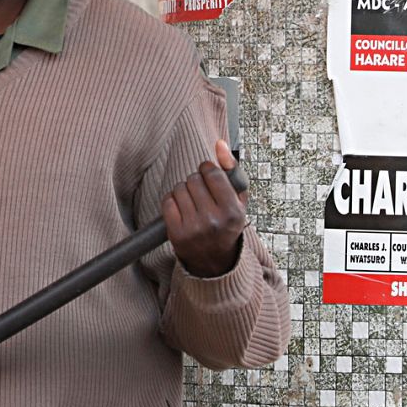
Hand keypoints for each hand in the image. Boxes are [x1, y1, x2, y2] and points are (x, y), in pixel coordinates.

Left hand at [163, 139, 248, 277]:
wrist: (215, 262)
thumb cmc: (227, 225)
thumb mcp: (238, 200)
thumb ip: (231, 170)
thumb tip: (219, 143)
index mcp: (232, 211)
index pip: (212, 173)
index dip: (208, 169)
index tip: (208, 175)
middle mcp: (214, 220)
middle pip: (194, 179)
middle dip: (196, 182)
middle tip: (202, 194)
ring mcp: (194, 228)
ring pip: (179, 189)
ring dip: (183, 191)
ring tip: (193, 203)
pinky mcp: (176, 233)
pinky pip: (167, 201)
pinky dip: (172, 201)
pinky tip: (181, 209)